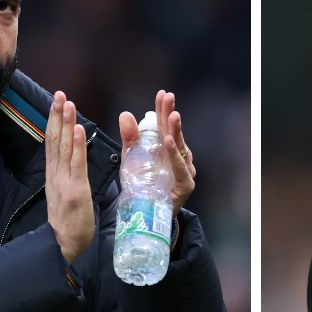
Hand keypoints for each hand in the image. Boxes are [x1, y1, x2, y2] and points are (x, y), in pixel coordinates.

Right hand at [46, 91, 95, 263]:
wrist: (63, 245)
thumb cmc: (69, 222)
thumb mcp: (64, 193)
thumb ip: (67, 175)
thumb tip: (71, 158)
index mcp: (54, 174)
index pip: (52, 142)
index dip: (54, 121)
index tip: (57, 102)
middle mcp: (56, 175)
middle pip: (55, 140)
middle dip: (57, 115)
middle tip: (59, 94)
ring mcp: (65, 182)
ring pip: (64, 148)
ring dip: (66, 124)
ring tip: (67, 103)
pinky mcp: (76, 191)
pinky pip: (77, 165)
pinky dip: (77, 146)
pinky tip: (78, 129)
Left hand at [119, 90, 196, 214]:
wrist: (147, 218)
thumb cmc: (143, 186)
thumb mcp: (132, 159)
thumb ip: (130, 138)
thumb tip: (125, 114)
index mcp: (167, 149)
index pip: (165, 126)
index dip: (164, 110)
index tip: (162, 93)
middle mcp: (180, 157)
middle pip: (174, 133)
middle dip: (171, 114)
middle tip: (168, 97)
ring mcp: (185, 170)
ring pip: (180, 148)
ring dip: (175, 131)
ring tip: (172, 116)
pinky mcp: (186, 185)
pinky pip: (180, 168)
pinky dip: (174, 155)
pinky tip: (169, 142)